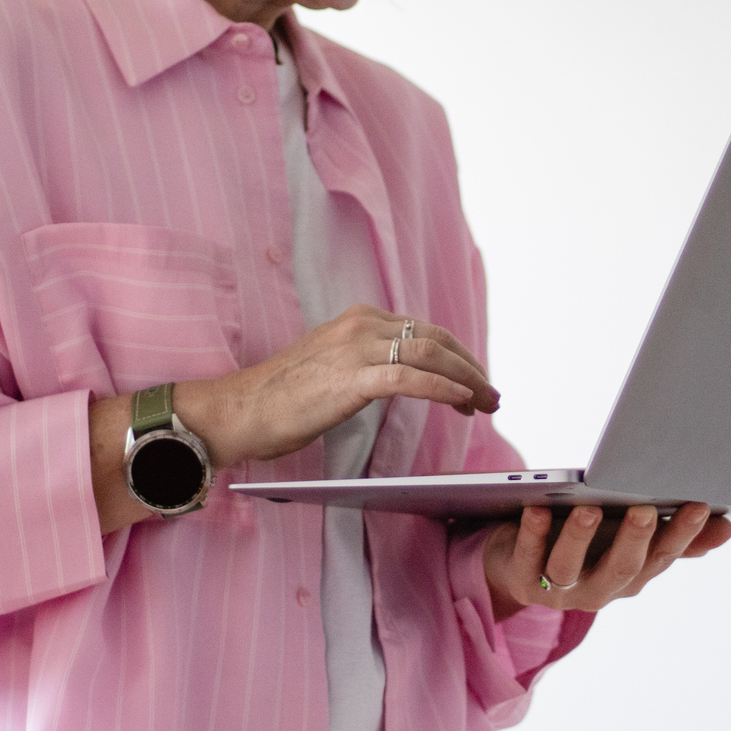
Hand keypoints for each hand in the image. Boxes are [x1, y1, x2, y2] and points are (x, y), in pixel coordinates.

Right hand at [90, 306, 500, 531]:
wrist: (238, 410)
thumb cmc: (278, 400)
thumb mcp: (330, 371)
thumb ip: (364, 366)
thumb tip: (398, 380)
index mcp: (357, 320)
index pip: (423, 332)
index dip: (456, 357)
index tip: (474, 383)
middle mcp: (360, 325)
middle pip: (435, 340)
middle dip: (470, 368)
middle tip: (492, 396)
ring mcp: (355, 348)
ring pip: (430, 355)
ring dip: (466, 380)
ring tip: (486, 404)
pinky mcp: (350, 377)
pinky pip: (409, 379)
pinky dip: (443, 389)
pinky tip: (461, 403)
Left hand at [481, 503, 730, 621]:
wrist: (517, 564)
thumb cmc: (584, 542)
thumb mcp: (627, 537)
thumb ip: (674, 537)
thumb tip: (726, 528)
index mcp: (630, 577)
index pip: (660, 558)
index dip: (681, 535)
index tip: (699, 505)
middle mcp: (598, 590)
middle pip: (620, 569)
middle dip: (633, 540)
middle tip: (644, 509)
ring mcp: (558, 590)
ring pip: (569, 568)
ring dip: (579, 539)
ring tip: (588, 509)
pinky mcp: (521, 579)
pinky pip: (526, 559)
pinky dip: (532, 535)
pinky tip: (538, 509)